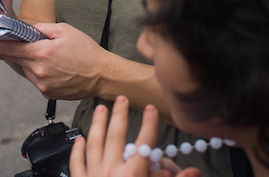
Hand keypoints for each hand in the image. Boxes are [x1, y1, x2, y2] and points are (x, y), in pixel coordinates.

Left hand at [0, 22, 106, 100]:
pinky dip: (38, 72)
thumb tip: (27, 29)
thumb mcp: (64, 30)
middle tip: (20, 44)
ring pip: (26, 70)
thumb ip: (41, 28)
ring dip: (29, 62)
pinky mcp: (47, 93)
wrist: (102, 75)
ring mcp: (43, 85)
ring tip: (47, 56)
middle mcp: (39, 71)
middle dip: (15, 52)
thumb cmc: (86, 51)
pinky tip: (53, 67)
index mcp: (41, 53)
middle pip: (16, 60)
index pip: (10, 49)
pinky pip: (35, 79)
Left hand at [69, 96, 192, 176]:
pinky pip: (76, 163)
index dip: (148, 124)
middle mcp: (111, 172)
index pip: (143, 144)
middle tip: (120, 98)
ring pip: (93, 143)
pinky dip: (77, 149)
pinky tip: (79, 139)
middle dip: (119, 115)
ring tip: (99, 108)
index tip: (150, 109)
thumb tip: (192, 172)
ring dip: (96, 124)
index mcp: (133, 176)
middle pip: (115, 136)